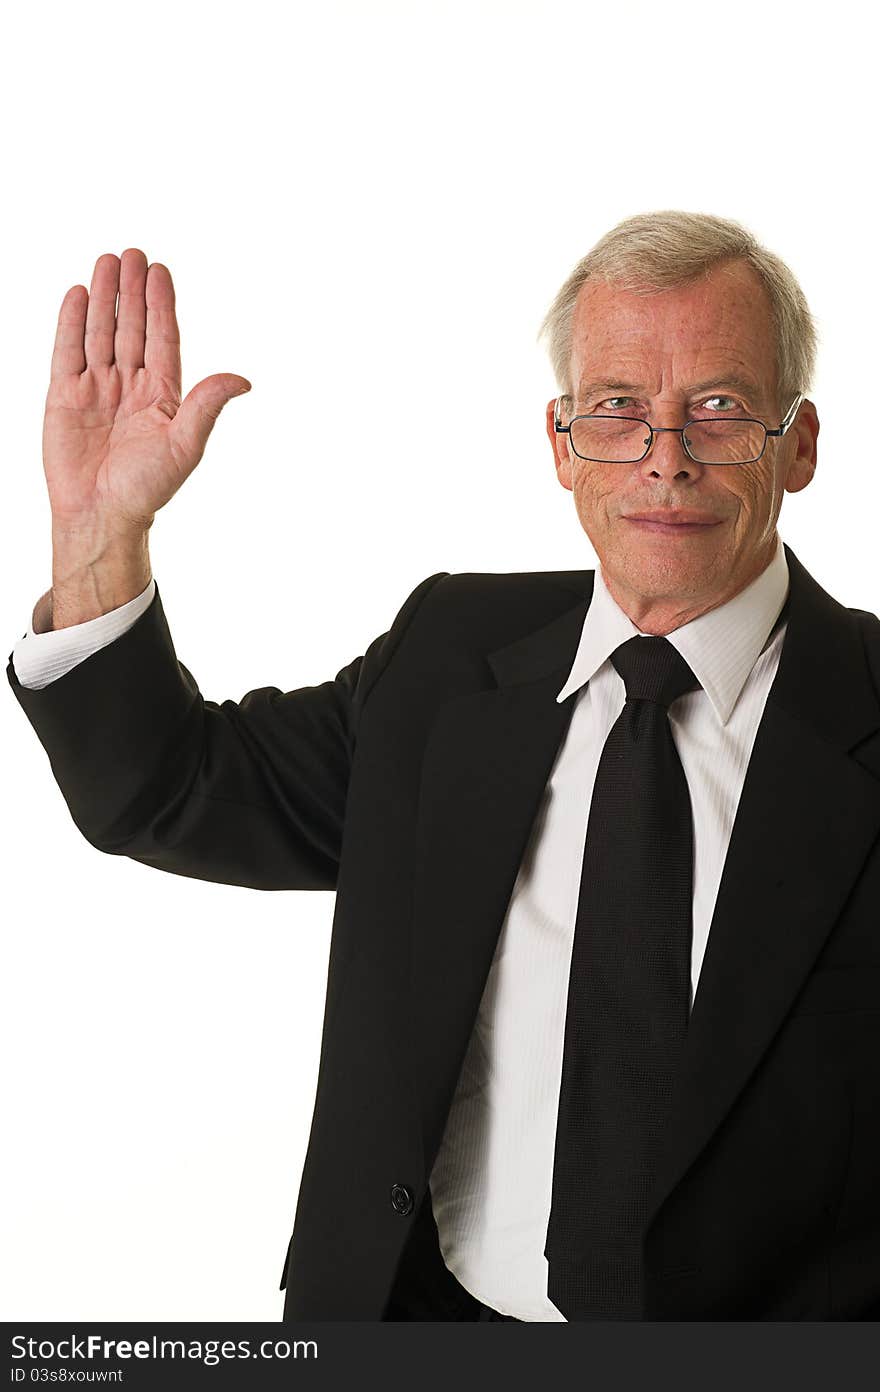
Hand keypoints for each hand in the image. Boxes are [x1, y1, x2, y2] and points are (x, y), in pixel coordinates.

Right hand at [43, 247, 250, 536]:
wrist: (101, 515)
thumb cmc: (147, 488)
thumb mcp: (185, 445)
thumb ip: (207, 406)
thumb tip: (243, 380)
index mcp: (162, 395)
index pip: (163, 338)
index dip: (161, 304)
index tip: (160, 270)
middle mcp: (130, 386)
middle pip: (132, 327)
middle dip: (132, 290)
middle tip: (133, 253)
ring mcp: (97, 388)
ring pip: (101, 331)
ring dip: (104, 297)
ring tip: (107, 260)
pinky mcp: (64, 396)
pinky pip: (68, 350)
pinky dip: (71, 322)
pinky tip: (78, 294)